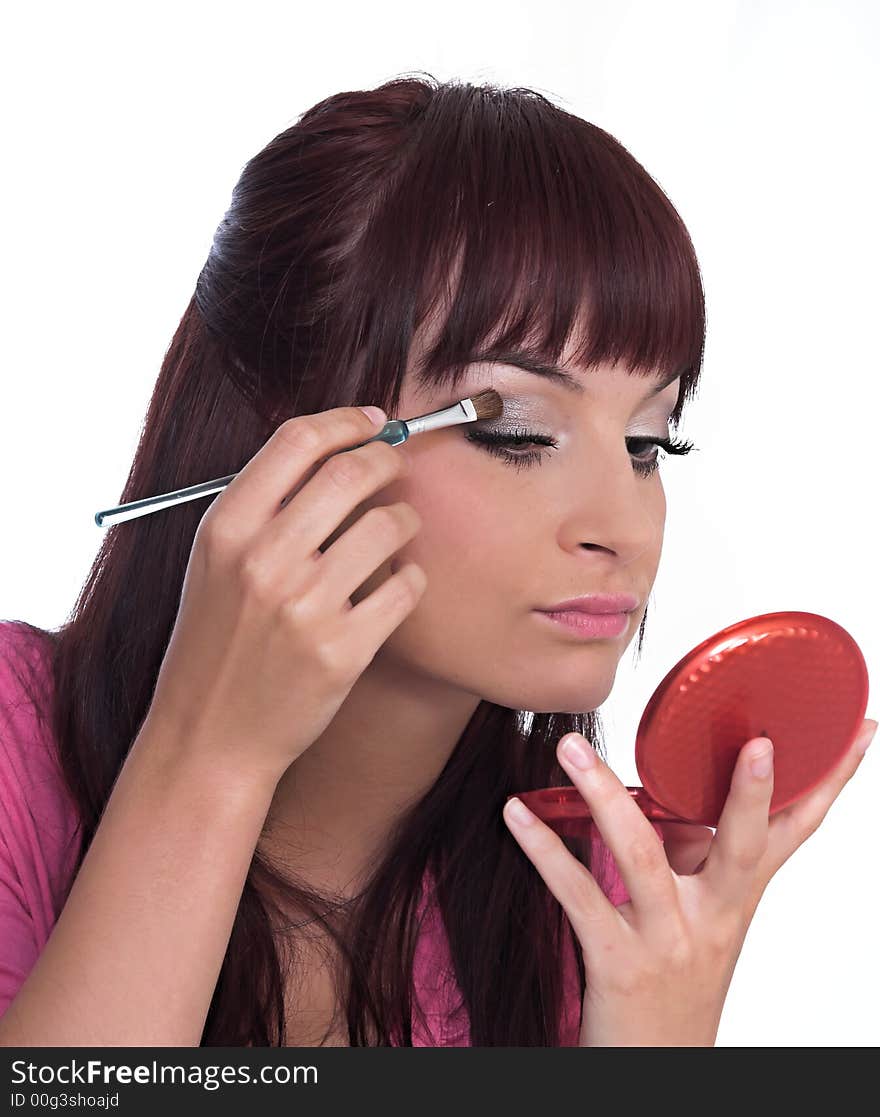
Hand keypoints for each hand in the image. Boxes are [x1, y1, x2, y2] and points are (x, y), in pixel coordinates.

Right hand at [147, 406, 426, 786]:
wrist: (211, 734)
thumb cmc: (216, 643)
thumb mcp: (214, 563)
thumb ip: (261, 508)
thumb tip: (334, 450)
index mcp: (227, 529)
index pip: (297, 440)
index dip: (347, 421)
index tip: (374, 421)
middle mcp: (264, 560)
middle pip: (351, 472)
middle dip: (388, 458)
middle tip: (397, 464)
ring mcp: (305, 606)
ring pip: (389, 526)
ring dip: (406, 519)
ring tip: (398, 529)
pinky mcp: (343, 650)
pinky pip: (405, 587)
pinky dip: (410, 578)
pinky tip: (397, 584)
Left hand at [502, 717, 876, 1045]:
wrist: (656, 1073)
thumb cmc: (672, 985)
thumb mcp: (700, 921)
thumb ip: (692, 858)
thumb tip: (662, 795)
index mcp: (736, 900)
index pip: (792, 833)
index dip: (826, 783)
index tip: (854, 732)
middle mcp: (713, 918)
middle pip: (740, 845)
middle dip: (752, 793)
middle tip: (757, 741)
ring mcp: (668, 942)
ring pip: (642, 855)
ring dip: (604, 795)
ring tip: (571, 747)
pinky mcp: (619, 963)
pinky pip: (578, 896)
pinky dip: (544, 850)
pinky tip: (515, 814)